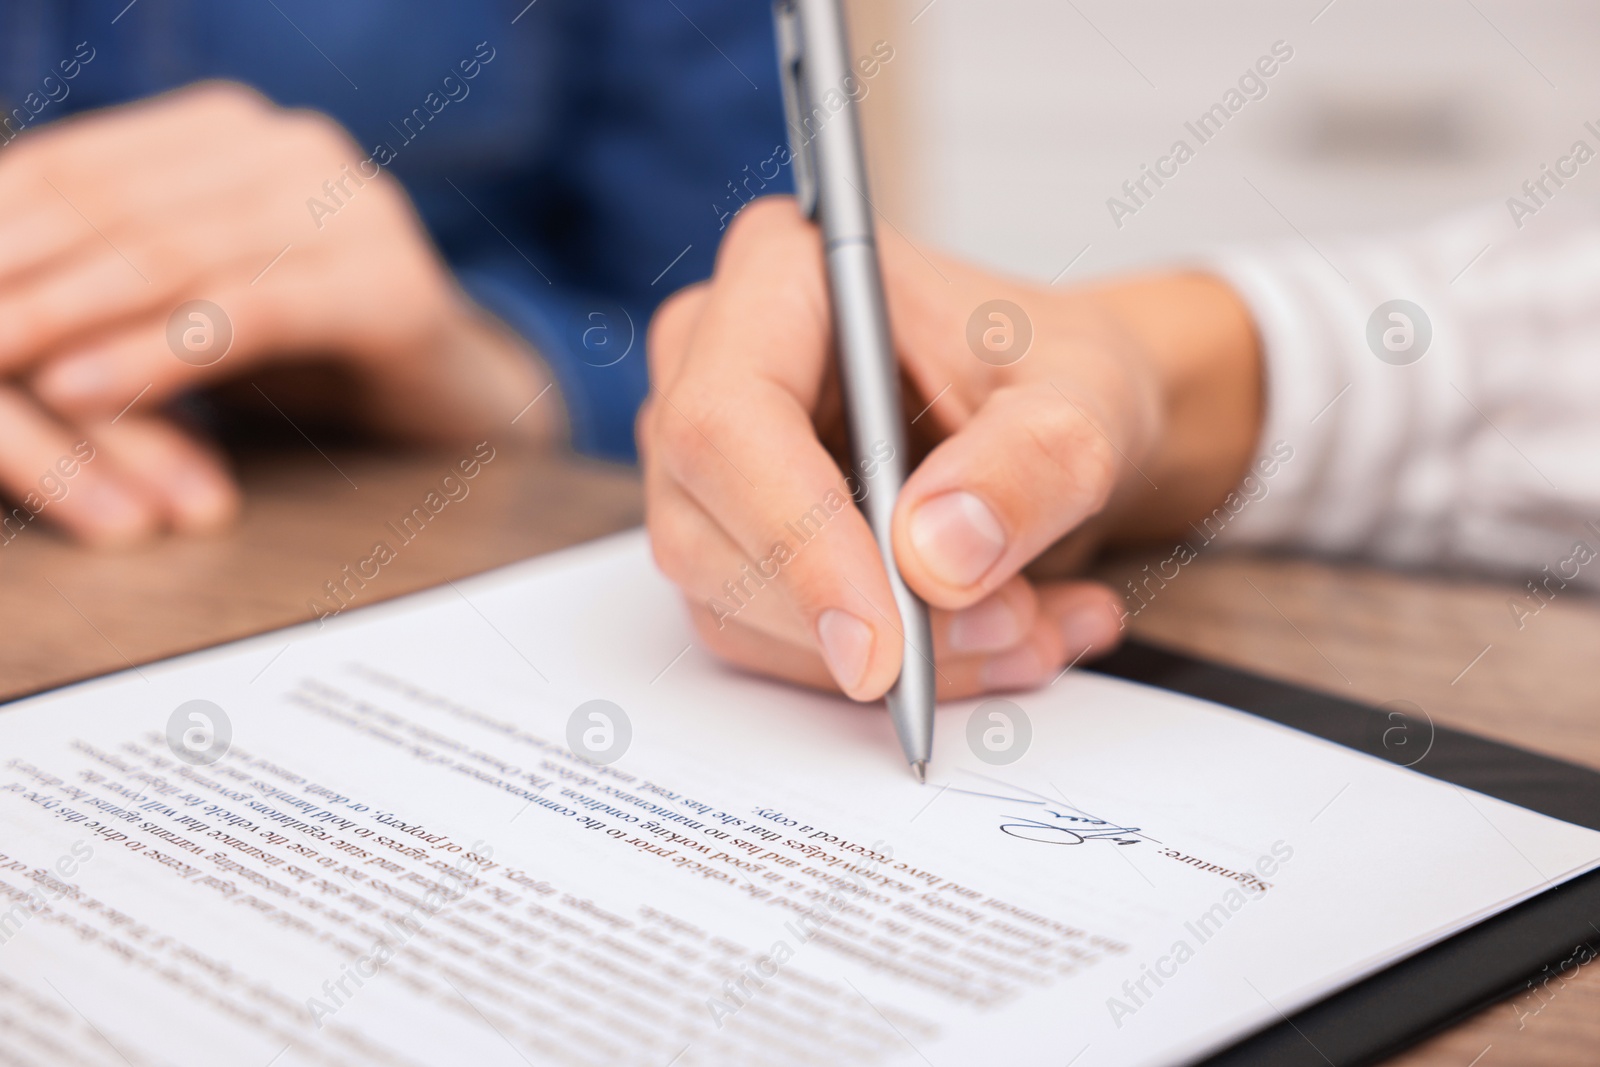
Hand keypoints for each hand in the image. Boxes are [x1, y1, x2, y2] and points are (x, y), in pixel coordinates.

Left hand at [0, 82, 557, 545]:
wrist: (461, 405)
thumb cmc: (311, 359)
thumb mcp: (196, 300)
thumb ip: (108, 274)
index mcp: (237, 132)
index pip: (79, 167)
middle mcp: (296, 148)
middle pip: (117, 211)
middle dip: (12, 278)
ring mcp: (354, 208)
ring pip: (174, 259)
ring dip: (61, 320)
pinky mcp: (390, 289)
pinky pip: (248, 315)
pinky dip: (155, 355)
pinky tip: (81, 393)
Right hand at [641, 197, 1260, 700]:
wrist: (1061, 420)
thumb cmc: (1055, 374)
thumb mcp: (1087, 400)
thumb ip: (1030, 463)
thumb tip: (936, 555)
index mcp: (779, 275)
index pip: (727, 421)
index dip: (796, 541)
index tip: (886, 646)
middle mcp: (710, 362)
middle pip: (709, 530)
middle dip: (866, 615)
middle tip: (1012, 626)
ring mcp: (705, 463)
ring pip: (736, 608)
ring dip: (896, 655)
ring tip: (1034, 626)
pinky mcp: (728, 543)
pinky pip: (773, 644)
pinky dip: (890, 667)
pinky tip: (995, 636)